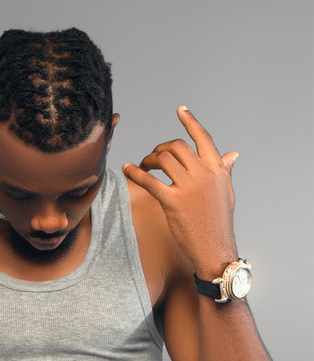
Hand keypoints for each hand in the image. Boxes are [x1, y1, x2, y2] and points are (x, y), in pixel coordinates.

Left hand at [123, 107, 238, 278]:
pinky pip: (150, 181)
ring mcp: (189, 188)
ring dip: (149, 159)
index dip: (191, 122)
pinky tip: (127, 169)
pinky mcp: (173, 202)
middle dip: (162, 147)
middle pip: (178, 146)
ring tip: (144, 166)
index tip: (180, 109)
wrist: (215, 250)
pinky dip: (135, 173)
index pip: (204, 139)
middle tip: (154, 156)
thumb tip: (233, 154)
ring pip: (164, 160)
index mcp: (218, 170)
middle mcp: (204, 175)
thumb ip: (225, 171)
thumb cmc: (219, 222)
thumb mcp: (226, 193)